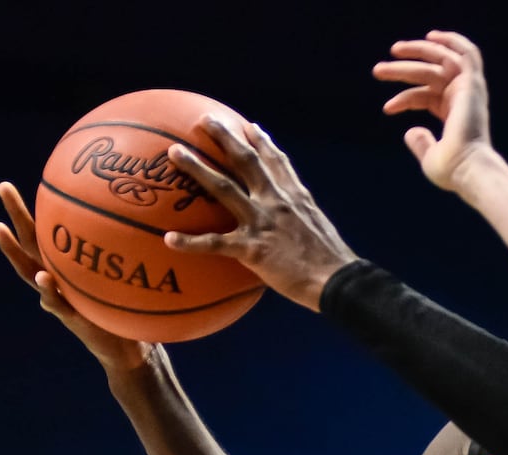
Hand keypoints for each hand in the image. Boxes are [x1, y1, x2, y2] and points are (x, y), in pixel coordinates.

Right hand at [0, 181, 151, 372]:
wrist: (128, 350)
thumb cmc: (129, 309)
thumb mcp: (129, 278)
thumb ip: (131, 256)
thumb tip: (149, 220)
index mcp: (68, 267)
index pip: (47, 234)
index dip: (35, 210)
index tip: (25, 183)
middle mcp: (58, 279)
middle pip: (31, 243)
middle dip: (16, 216)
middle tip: (3, 186)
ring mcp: (60, 298)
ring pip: (29, 271)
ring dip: (12, 251)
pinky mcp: (71, 318)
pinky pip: (56, 303)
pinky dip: (48, 291)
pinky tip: (44, 278)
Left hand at [163, 119, 357, 311]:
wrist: (337, 282)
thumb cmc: (332, 264)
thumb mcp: (321, 231)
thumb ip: (304, 221)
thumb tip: (295, 227)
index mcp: (296, 198)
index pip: (277, 163)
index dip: (262, 143)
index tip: (249, 127)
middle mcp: (277, 202)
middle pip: (247, 161)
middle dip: (226, 137)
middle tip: (205, 120)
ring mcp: (264, 223)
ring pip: (224, 188)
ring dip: (198, 168)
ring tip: (174, 152)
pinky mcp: (253, 249)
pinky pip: (216, 244)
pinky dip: (191, 243)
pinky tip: (170, 239)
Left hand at [373, 30, 495, 192]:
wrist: (467, 169)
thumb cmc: (452, 170)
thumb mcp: (430, 157)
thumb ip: (421, 143)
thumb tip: (410, 132)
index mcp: (455, 116)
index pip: (426, 96)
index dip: (405, 99)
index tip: (387, 108)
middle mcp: (463, 100)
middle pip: (430, 75)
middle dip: (403, 70)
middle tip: (378, 70)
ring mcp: (469, 91)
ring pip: (442, 61)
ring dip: (420, 51)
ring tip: (394, 50)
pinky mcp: (472, 85)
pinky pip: (466, 54)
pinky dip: (451, 41)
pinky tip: (430, 37)